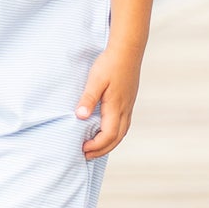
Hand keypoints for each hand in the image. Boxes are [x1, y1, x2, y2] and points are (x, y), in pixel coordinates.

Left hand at [76, 42, 142, 157]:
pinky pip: (123, 124)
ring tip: (94, 148)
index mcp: (116, 107)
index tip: (82, 149)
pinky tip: (105, 131)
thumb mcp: (95, 80)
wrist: (128, 51)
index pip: (108, 134)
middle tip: (86, 156)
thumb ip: (88, 99)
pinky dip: (114, 133)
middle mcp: (125, 109)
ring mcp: (128, 106)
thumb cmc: (109, 64)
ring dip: (109, 143)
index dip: (96, 145)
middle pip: (117, 138)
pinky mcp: (128, 101)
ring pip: (122, 132)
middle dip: (102, 149)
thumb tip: (80, 117)